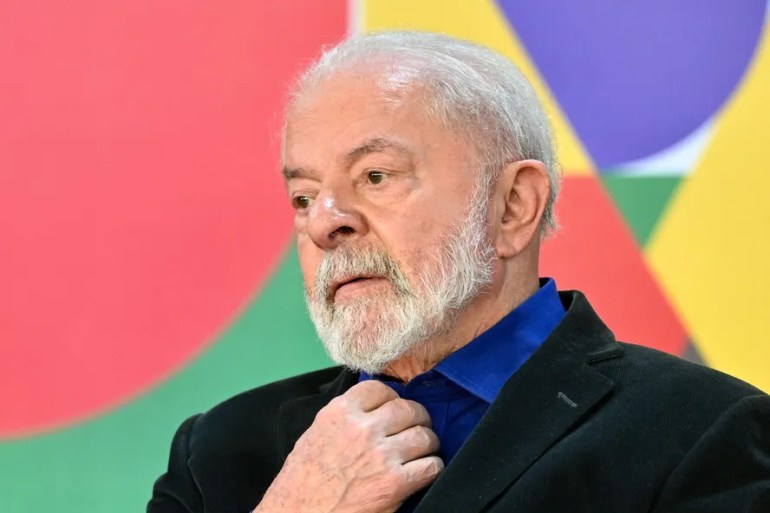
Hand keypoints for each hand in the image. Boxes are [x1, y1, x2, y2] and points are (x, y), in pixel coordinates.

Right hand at [255, 380, 443, 512]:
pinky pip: (431, 465)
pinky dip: (432, 467)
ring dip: (427, 444)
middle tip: (416, 429)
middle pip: (408, 409)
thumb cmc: (302, 482)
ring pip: (424, 436)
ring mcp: (381, 455)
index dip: (392, 399)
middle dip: (416, 419)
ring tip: (422, 451)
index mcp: (340, 413)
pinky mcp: (395, 483)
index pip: (380, 389)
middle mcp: (362, 429)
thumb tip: (371, 410)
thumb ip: (344, 418)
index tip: (394, 409)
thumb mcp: (316, 434)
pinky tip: (424, 471)